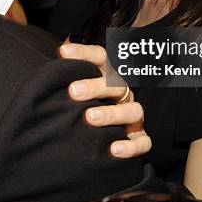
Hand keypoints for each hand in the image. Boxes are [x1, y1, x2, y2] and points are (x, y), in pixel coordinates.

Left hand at [59, 42, 150, 158]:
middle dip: (95, 86)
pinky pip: (142, 142)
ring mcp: (132, 116)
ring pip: (132, 110)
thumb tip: (58, 53)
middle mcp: (122, 94)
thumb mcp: (74, 87)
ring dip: (111, 114)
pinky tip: (114, 149)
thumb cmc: (84, 106)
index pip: (100, 57)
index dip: (83, 53)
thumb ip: (66, 72)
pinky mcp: (138, 138)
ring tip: (89, 118)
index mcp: (108, 77)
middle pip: (116, 84)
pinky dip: (130, 146)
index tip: (63, 52)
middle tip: (73, 91)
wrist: (99, 136)